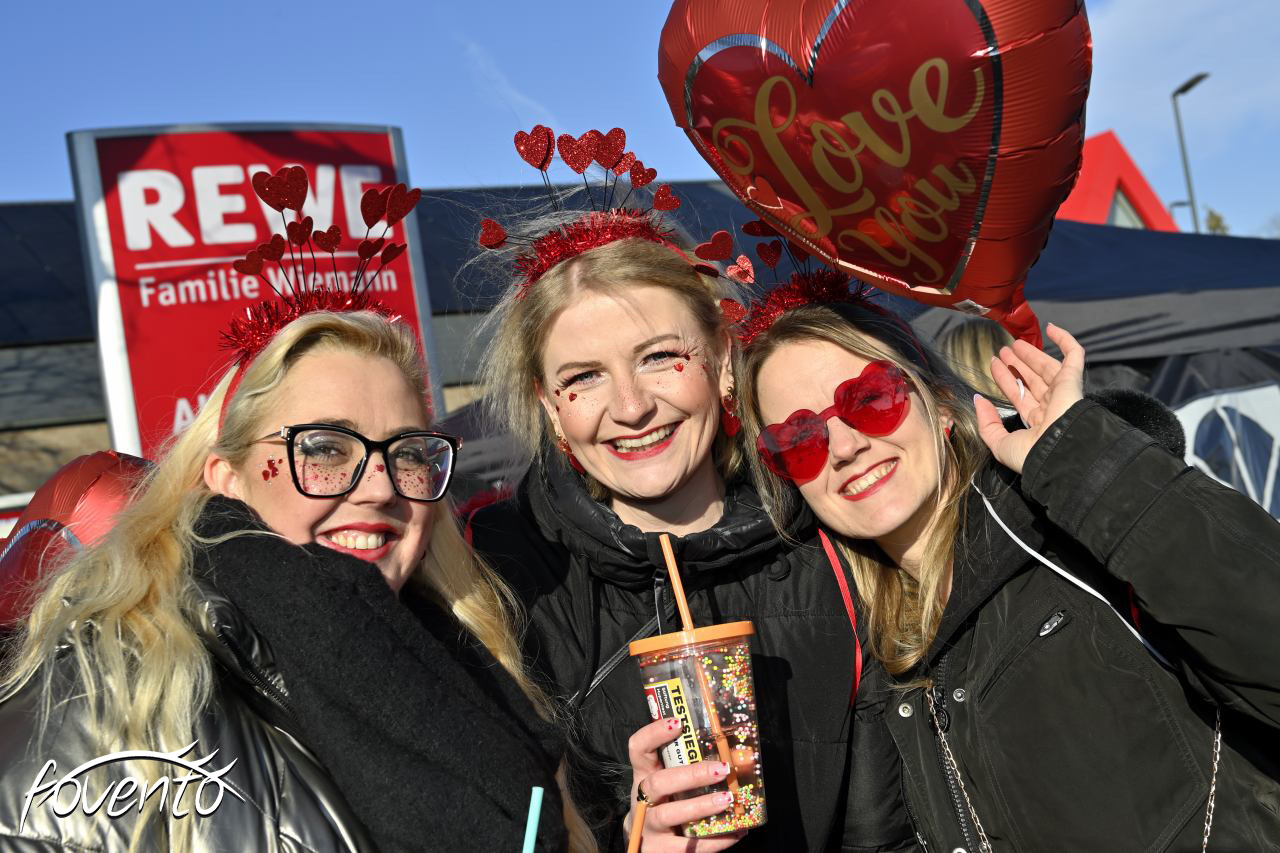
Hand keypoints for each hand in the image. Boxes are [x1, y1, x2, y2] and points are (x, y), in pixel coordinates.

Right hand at [623, 717, 745, 851]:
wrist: (644, 842)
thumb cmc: (665, 802)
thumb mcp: (670, 781)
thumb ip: (693, 766)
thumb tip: (740, 755)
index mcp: (644, 775)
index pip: (639, 749)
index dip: (654, 734)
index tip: (678, 722)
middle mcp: (642, 800)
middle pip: (657, 783)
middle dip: (690, 775)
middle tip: (722, 769)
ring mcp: (648, 827)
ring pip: (668, 815)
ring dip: (700, 807)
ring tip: (728, 800)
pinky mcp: (659, 851)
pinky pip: (688, 847)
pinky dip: (715, 840)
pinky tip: (737, 831)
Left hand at [974, 323, 1084, 474]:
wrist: (1059, 452)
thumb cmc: (1030, 453)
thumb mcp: (999, 443)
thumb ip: (987, 423)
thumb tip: (978, 400)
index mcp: (1037, 422)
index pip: (1019, 395)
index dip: (1006, 380)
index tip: (993, 365)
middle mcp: (1051, 407)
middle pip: (1032, 380)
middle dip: (1018, 365)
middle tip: (1003, 351)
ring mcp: (1063, 392)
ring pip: (1047, 366)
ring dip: (1031, 354)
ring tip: (1014, 344)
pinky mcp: (1073, 380)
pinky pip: (1074, 354)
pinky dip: (1065, 339)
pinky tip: (1050, 327)